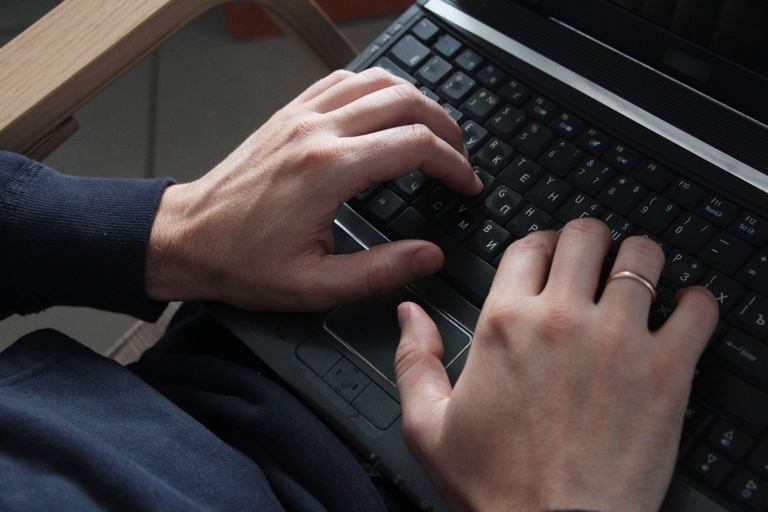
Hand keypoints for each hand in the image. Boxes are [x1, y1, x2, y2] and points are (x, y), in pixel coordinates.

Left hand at [144, 68, 480, 310]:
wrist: (186, 238)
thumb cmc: (241, 261)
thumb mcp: (314, 285)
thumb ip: (379, 271)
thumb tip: (429, 256)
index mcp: (327, 171)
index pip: (415, 146)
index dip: (453, 164)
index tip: (465, 184)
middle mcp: (316, 132)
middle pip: (406, 102)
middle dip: (447, 127)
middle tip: (460, 156)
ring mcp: (301, 116)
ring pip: (378, 80)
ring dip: (417, 101)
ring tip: (434, 131)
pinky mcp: (289, 114)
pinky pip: (344, 80)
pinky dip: (377, 87)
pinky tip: (387, 109)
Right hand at [395, 219, 717, 510]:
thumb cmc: (497, 487)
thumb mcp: (427, 426)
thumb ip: (413, 360)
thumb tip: (410, 314)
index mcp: (505, 325)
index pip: (530, 245)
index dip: (542, 243)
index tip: (550, 256)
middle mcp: (561, 320)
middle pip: (586, 235)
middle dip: (590, 240)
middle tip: (594, 260)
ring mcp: (618, 340)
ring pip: (642, 256)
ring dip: (641, 258)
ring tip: (639, 277)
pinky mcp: (666, 371)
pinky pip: (697, 307)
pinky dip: (696, 301)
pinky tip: (683, 311)